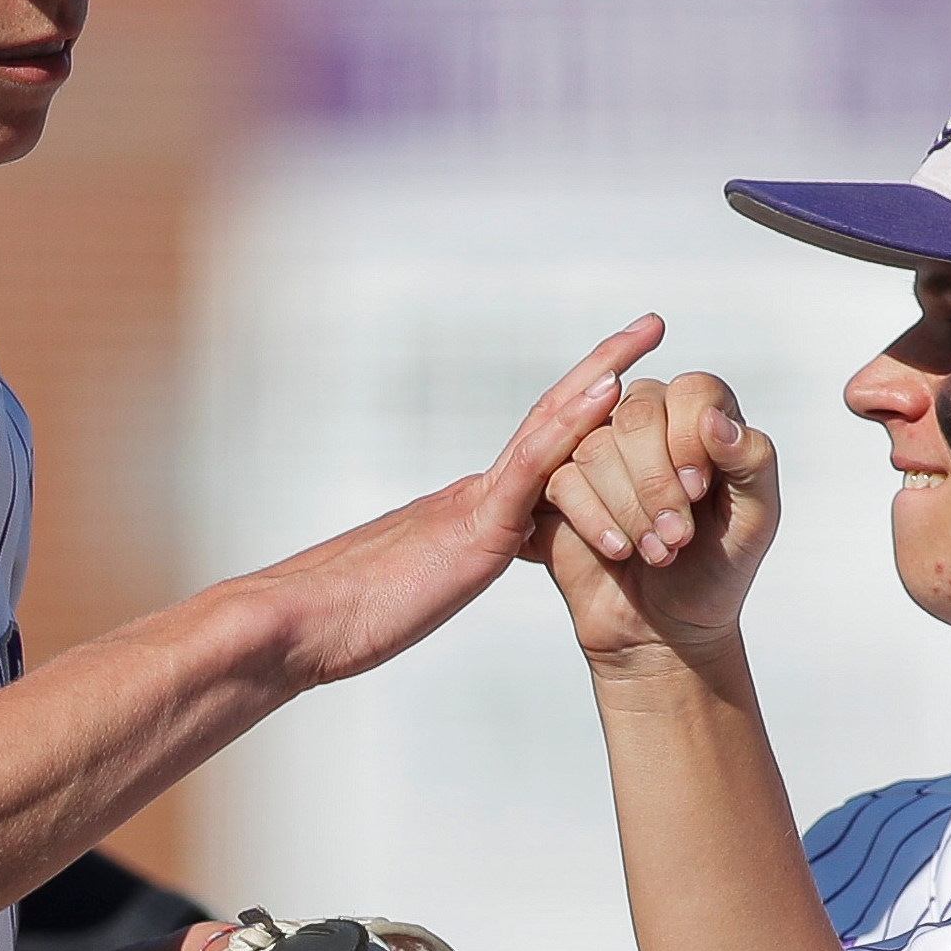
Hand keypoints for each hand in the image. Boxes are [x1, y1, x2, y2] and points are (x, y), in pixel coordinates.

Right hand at [245, 317, 663, 690]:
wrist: (300, 625)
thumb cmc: (342, 620)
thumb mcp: (413, 592)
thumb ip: (437, 567)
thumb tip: (445, 565)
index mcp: (467, 512)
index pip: (538, 450)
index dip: (581, 408)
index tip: (622, 374)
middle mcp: (474, 493)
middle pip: (550, 418)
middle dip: (603, 369)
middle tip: (650, 325)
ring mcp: (472, 504)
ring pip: (547, 429)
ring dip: (600, 379)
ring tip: (645, 337)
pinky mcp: (471, 529)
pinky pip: (530, 471)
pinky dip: (570, 428)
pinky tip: (607, 396)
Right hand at [538, 370, 780, 672]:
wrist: (668, 629)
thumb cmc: (717, 568)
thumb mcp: (756, 519)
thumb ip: (751, 461)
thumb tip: (714, 419)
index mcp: (702, 418)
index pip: (692, 391)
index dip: (690, 437)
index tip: (699, 492)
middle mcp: (650, 423)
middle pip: (637, 412)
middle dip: (656, 482)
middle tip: (677, 536)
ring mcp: (601, 452)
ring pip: (596, 447)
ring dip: (629, 509)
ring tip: (657, 552)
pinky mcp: (562, 485)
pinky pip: (563, 479)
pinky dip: (595, 520)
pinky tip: (620, 550)